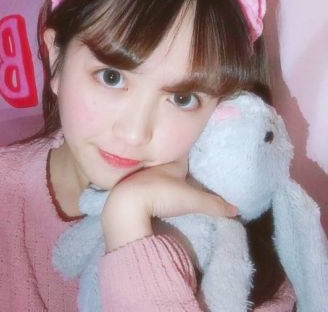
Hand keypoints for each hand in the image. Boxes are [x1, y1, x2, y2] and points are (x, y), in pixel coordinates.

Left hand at [101, 159, 237, 251]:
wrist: (127, 206)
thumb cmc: (161, 195)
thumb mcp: (192, 200)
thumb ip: (214, 204)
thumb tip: (237, 210)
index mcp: (170, 164)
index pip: (182, 154)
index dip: (187, 153)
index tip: (192, 153)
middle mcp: (155, 167)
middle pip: (167, 163)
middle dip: (173, 164)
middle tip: (181, 169)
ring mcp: (140, 178)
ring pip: (153, 173)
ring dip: (159, 177)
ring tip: (166, 182)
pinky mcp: (128, 190)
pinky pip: (141, 185)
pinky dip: (146, 188)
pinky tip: (148, 194)